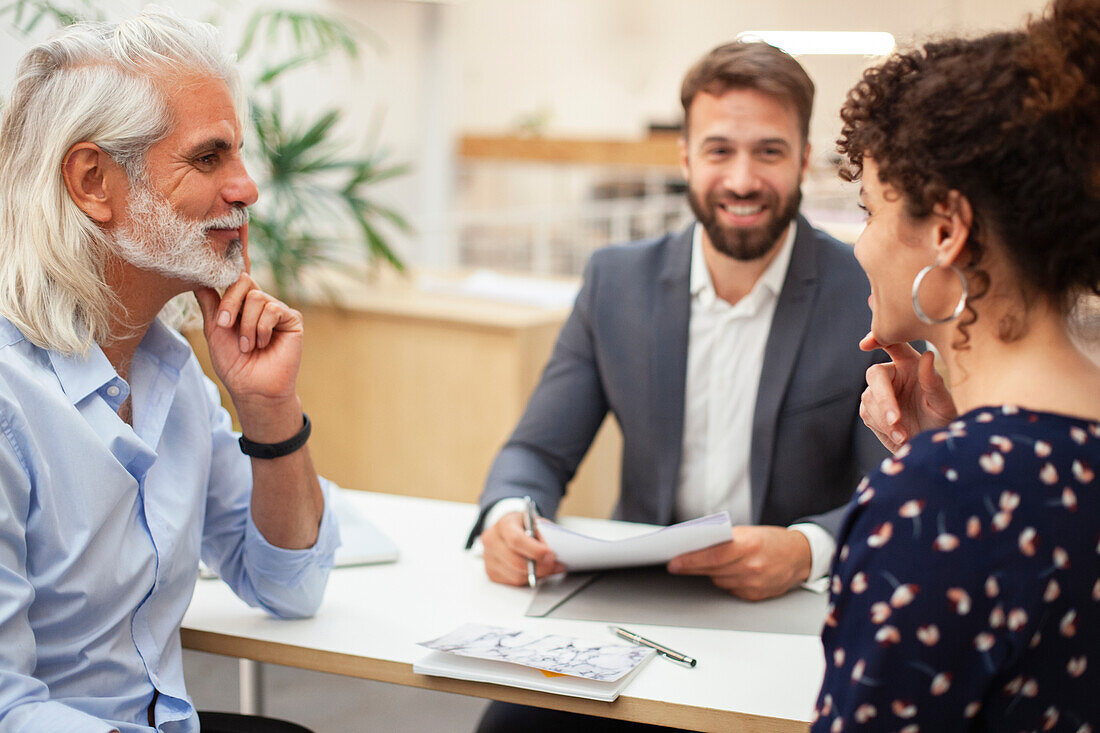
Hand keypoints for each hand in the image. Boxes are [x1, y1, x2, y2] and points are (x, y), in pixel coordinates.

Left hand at [194, 273, 302, 408]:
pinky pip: (273, 310)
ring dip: (247, 325)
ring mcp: (277, 310)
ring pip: (257, 298)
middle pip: (244, 281)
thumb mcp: (214, 331)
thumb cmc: (234, 364)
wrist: (253, 388)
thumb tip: (199, 280)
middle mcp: (260, 303)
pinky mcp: (292, 319)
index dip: (223, 292)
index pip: (233, 280)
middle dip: (230, 304)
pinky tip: (263, 344)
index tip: (219, 320)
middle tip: (225, 326)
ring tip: (247, 346)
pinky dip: (262, 329)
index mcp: (242, 304)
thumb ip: (209, 305)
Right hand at [481, 512, 564, 585]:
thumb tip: (553, 555)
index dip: (534, 550)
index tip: (550, 554)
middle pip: (516, 561)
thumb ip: (545, 536)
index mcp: (504, 524)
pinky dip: (528, 579)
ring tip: (549, 568)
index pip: (516, 540)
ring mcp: (489, 558)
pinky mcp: (491, 572)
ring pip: (516, 576)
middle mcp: (492, 540)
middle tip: (554, 565)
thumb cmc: (523, 526)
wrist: (508, 528)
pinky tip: (535, 572)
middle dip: (539, 566)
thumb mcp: (536, 523)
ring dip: (536, 575)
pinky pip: (513, 582)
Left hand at [666, 526, 810, 600]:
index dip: (690, 560)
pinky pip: (730, 589)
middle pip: (712, 569)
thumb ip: (724, 540)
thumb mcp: (748, 532)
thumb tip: (695, 546)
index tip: (674, 562)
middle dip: (691, 567)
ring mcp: (755, 583)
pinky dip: (725, 581)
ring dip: (709, 573)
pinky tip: (725, 573)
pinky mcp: (756, 596)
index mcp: (749, 544)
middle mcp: (752, 566)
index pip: (712, 555)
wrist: (800, 556)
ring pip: (719, 581)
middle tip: (676, 564)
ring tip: (700, 565)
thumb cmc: (772, 540)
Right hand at [859, 333, 956, 452]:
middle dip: (884, 398)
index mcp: (910, 364)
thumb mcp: (944, 403)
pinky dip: (883, 428)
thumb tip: (928, 356)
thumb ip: (934, 382)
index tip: (866, 344)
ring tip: (904, 436)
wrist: (932, 445)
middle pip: (875, 374)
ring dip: (886, 419)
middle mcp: (892, 374)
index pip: (893, 345)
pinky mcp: (870, 410)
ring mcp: (878, 392)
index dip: (878, 338)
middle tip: (895, 418)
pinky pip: (869, 415)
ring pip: (871, 399)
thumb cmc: (942, 420)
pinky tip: (899, 437)